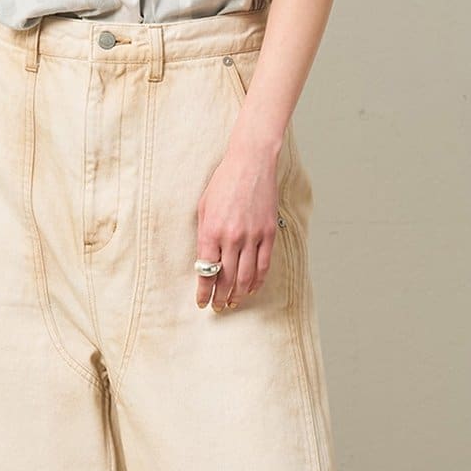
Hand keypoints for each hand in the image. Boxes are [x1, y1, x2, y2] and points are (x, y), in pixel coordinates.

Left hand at [195, 141, 282, 309]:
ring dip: (238, 294)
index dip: (204, 291)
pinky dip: (257, 280)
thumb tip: (204, 261)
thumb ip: (204, 236)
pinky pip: (263, 265)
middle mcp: (232, 237)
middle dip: (220, 297)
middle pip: (226, 278)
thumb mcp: (203, 207)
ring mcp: (252, 236)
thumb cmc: (223, 183)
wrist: (250, 163)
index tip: (202, 302)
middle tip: (218, 307)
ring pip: (245, 276)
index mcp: (211, 231)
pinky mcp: (268, 233)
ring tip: (233, 303)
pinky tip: (251, 288)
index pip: (206, 271)